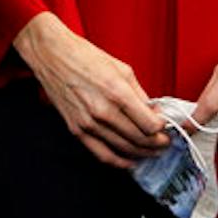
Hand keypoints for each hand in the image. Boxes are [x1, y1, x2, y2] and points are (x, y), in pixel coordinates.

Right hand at [11, 12, 169, 169]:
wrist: (52, 55)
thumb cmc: (84, 56)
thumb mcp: (121, 68)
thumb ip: (140, 94)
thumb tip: (153, 112)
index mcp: (117, 92)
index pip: (150, 125)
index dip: (163, 129)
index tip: (165, 127)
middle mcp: (103, 111)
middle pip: (140, 139)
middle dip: (158, 144)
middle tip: (165, 142)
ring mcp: (88, 123)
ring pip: (125, 149)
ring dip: (143, 153)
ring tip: (153, 151)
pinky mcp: (77, 130)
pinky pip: (102, 154)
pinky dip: (120, 162)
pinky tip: (131, 161)